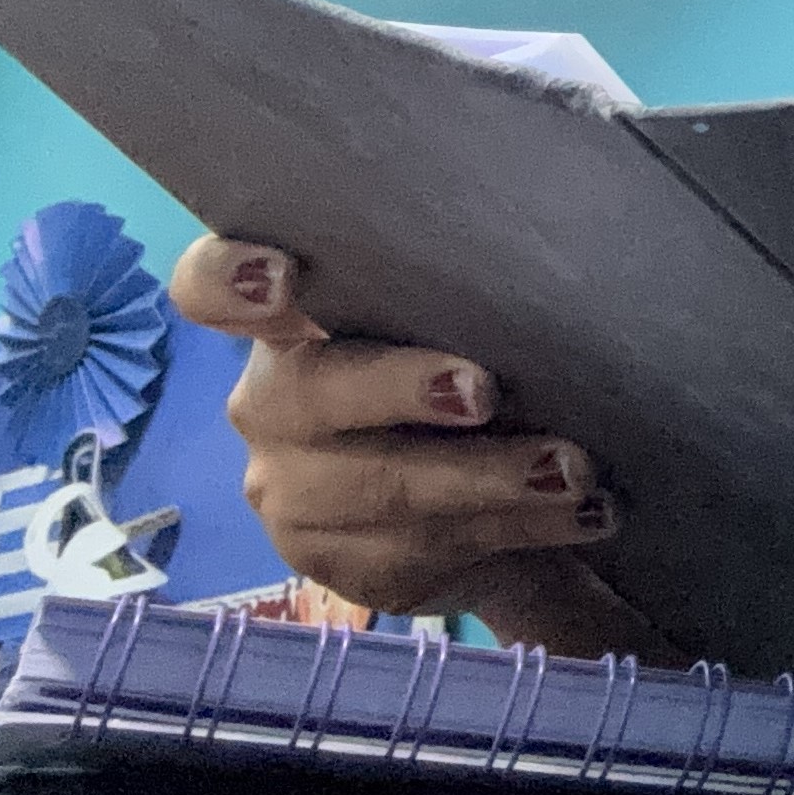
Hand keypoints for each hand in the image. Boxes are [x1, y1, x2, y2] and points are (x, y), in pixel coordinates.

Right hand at [167, 236, 666, 656]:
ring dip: (488, 477)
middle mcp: (274, 404)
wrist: (487, 504)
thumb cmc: (479, 376)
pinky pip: (420, 550)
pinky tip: (581, 515)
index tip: (282, 277)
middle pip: (310, 393)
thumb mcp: (471, 322)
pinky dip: (516, 528)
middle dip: (403, 389)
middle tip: (484, 391)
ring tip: (573, 471)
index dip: (228, 279)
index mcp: (293, 322)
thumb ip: (464, 289)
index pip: (211, 288)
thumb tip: (557, 229)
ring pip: (379, 487)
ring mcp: (295, 492)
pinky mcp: (338, 566)